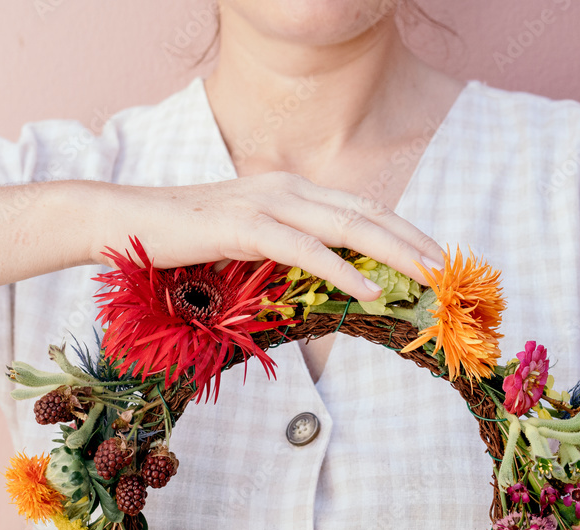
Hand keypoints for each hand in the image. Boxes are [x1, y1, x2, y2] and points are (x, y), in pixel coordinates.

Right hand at [92, 171, 444, 300]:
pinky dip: (339, 269)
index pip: (363, 210)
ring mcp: (268, 203)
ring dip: (393, 254)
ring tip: (428, 278)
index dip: (405, 233)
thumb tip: (323, 278)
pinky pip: (304, 249)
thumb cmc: (188, 240)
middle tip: (450, 272)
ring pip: (347, 226)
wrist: (129, 222)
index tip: (437, 259)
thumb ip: (288, 252)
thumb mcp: (249, 244)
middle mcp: (289, 188)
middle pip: (367, 214)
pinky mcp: (245, 225)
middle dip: (414, 243)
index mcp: (294, 192)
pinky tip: (367, 289)